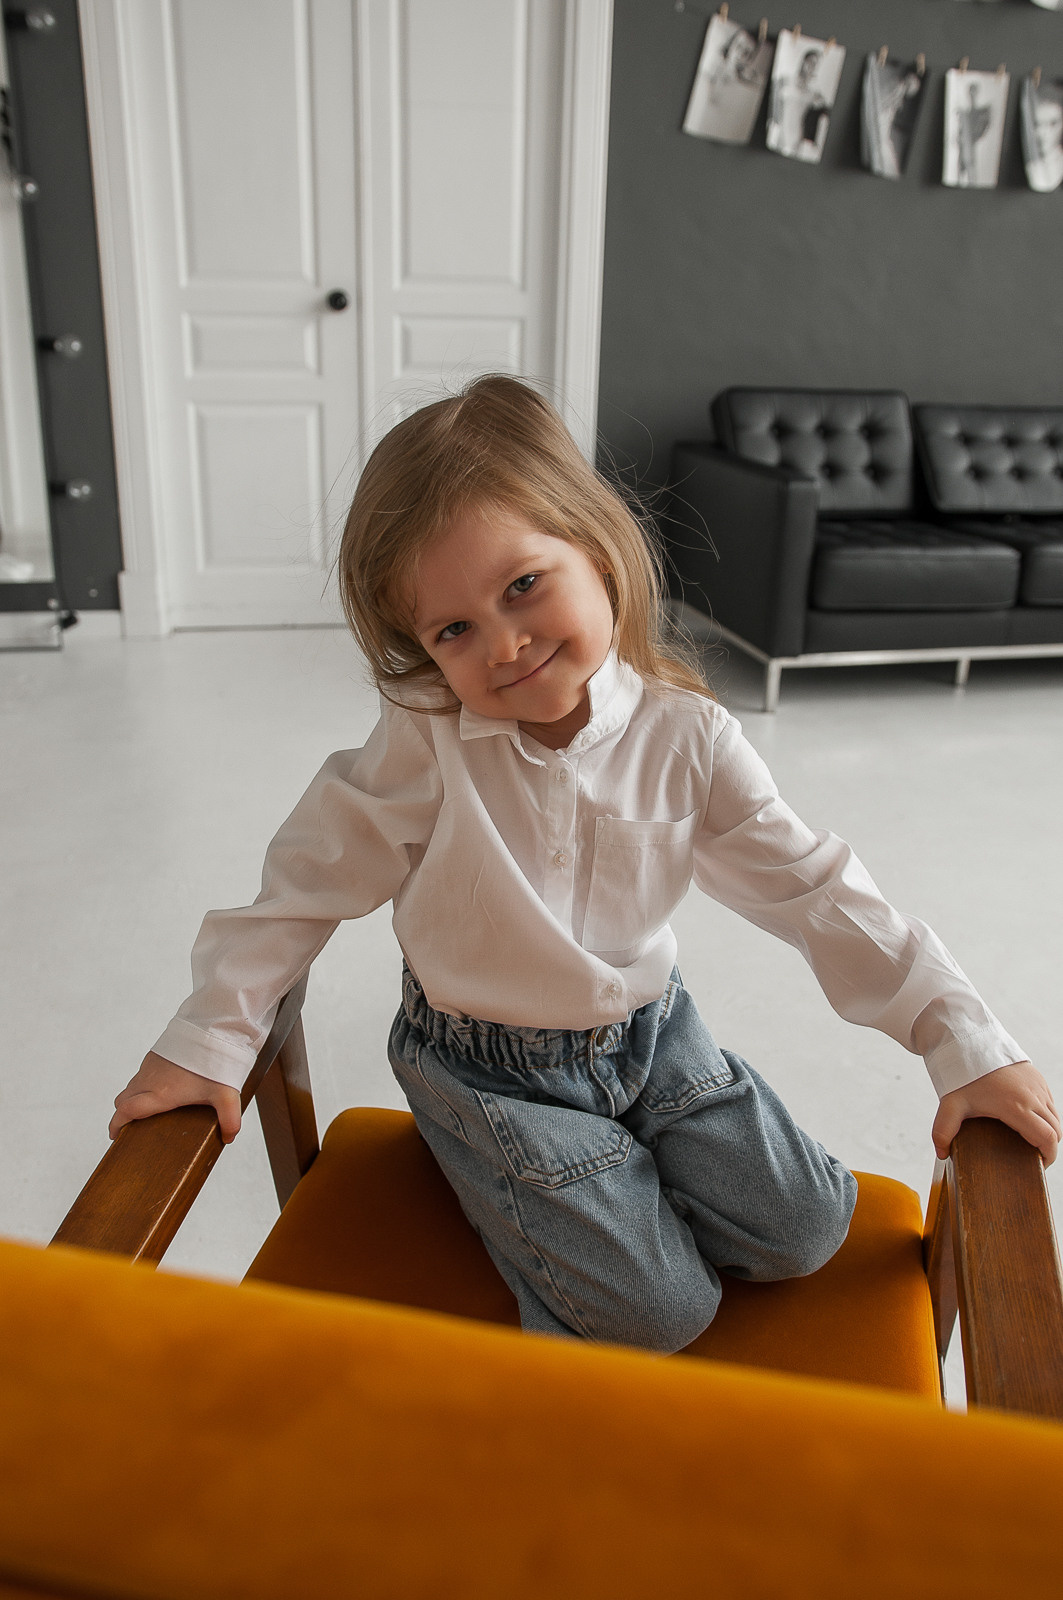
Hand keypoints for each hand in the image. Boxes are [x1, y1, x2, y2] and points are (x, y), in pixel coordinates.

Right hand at [110, 1052, 241, 1143]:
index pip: (126, 1111)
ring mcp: (151, 1065)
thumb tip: (228, 1138)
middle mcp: (150, 1079)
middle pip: (123, 1100)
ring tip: (151, 1108)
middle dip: (123, 1114)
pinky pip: (142, 1073)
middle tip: (132, 1127)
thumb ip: (230, 1120)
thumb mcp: (227, 1095)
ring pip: (132, 1085)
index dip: (116, 1125)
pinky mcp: (156, 1054)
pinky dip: (144, 1083)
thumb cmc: (216, 1060)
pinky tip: (164, 1087)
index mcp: (161, 1094)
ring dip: (134, 1098)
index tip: (115, 1135)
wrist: (212, 1025)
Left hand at [932, 1060, 1059, 1165]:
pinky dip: (1046, 1115)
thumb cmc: (962, 1073)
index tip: (1040, 1166)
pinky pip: (1050, 1102)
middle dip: (1048, 1146)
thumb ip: (943, 1131)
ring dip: (1048, 1130)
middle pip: (1055, 1130)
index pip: (1048, 1138)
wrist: (970, 1040)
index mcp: (1017, 1107)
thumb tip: (942, 1154)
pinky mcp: (1037, 1077)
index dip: (1049, 1156)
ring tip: (1030, 1140)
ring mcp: (1038, 1086)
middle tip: (1032, 1157)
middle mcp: (1033, 1097)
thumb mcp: (950, 1104)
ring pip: (1055, 1116)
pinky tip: (1029, 1119)